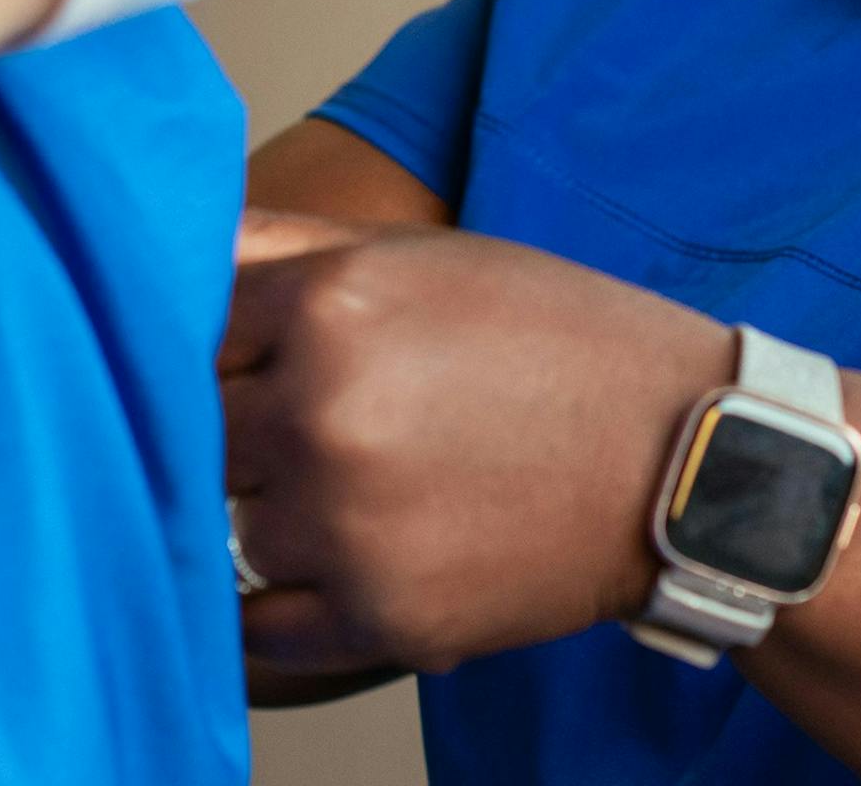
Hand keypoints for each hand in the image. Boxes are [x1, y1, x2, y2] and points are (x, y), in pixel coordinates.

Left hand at [221, 209, 732, 675]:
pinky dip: (284, 604)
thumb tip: (174, 236)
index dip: (226, 348)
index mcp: (332, 305)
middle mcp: (325, 413)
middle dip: (248, 429)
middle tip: (324, 427)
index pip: (190, 330)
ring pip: (237, 525)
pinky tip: (341, 562)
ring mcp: (348, 525)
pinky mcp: (380, 617)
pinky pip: (262, 626)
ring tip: (373, 488)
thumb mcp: (428, 256)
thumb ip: (287, 243)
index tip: (263, 360)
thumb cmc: (562, 344)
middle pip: (201, 432)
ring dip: (281, 513)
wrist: (686, 461)